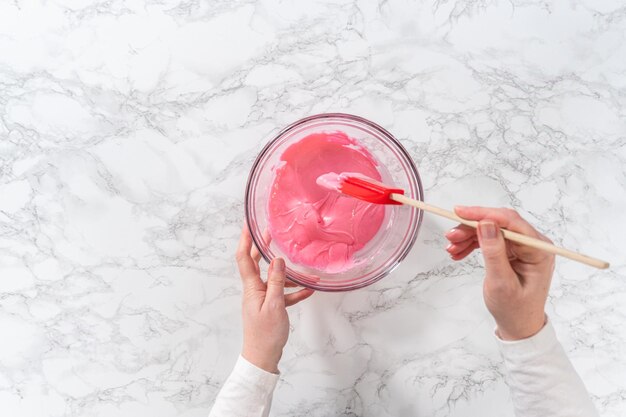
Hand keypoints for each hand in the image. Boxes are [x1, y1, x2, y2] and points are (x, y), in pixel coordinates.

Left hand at [236, 226, 314, 372]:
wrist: (262, 358)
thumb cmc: (265, 335)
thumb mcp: (274, 306)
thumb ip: (277, 282)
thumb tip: (278, 260)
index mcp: (252, 287)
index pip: (244, 258)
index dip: (246, 240)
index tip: (249, 225)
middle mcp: (255, 290)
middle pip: (257, 263)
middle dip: (265, 247)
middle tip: (273, 233)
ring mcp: (262, 298)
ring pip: (275, 279)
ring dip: (290, 275)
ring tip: (307, 272)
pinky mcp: (271, 307)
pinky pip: (283, 294)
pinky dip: (295, 291)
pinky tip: (309, 291)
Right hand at [445, 206, 554, 340]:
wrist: (518, 325)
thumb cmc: (515, 309)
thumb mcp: (501, 283)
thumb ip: (494, 252)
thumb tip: (486, 224)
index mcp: (538, 250)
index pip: (510, 221)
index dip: (483, 214)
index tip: (460, 212)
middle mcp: (532, 244)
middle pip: (498, 223)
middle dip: (472, 227)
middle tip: (450, 236)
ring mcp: (522, 247)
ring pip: (491, 230)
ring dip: (469, 236)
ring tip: (451, 247)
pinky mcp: (512, 251)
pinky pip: (490, 239)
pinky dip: (473, 243)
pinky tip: (459, 251)